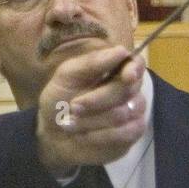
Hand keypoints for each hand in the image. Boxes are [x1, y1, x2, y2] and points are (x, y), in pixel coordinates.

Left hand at [36, 46, 146, 175]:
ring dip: (92, 119)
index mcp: (114, 68)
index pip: (136, 63)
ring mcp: (133, 112)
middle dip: (96, 100)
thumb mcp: (67, 76)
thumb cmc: (60, 99)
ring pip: (123, 113)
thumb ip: (92, 62)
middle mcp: (128, 89)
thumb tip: (121, 51)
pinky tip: (84, 135)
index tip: (127, 76)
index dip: (135, 68)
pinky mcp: (131, 134)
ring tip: (71, 122)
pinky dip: (100, 135)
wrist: (52, 134)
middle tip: (73, 106)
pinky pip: (125, 133)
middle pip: (127, 90)